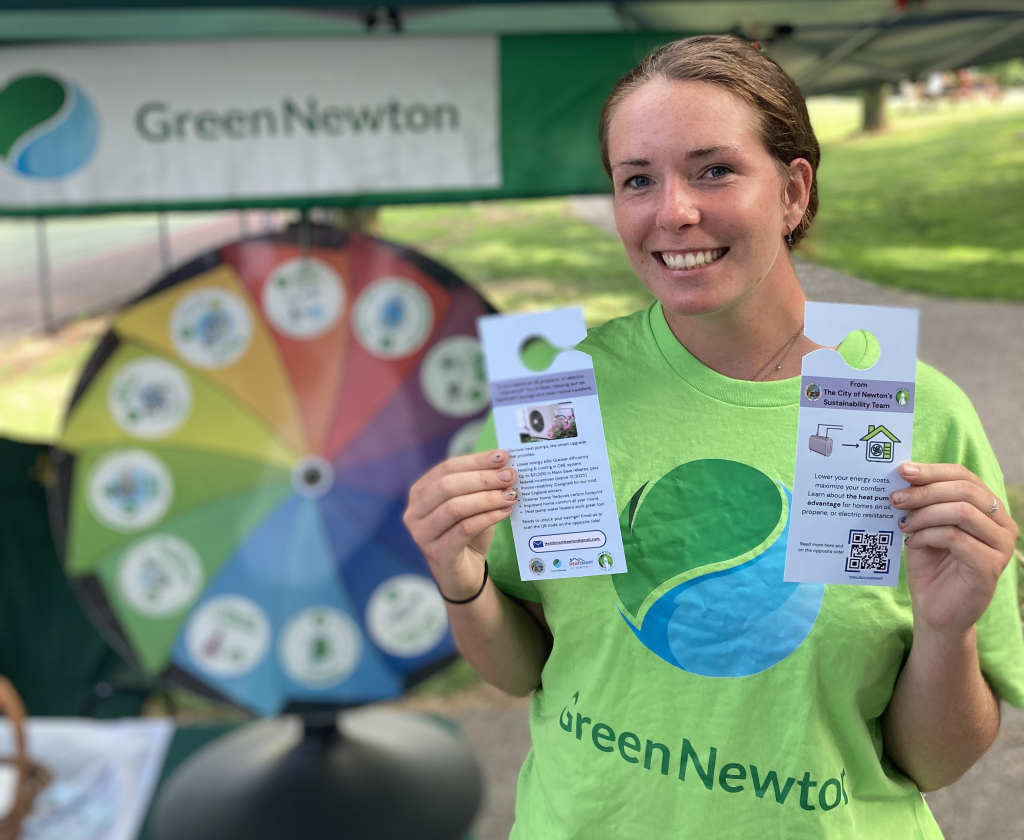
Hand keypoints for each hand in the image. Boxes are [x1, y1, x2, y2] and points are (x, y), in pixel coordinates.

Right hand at [404, 450, 518, 599]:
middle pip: (448, 486)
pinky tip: (504, 512)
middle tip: (509, 477)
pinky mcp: (437, 554)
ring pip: (455, 508)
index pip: (447, 468)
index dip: (475, 460)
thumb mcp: (474, 504)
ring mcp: (422, 534)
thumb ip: (482, 485)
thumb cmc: (468, 534)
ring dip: (487, 498)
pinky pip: (464, 529)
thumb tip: (504, 465)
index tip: (502, 457)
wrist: (464, 573)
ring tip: (510, 495)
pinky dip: (487, 517)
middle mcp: (415, 512)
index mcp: (420, 492)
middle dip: (482, 478)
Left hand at [890, 463, 1017, 637]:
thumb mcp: (923, 526)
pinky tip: (913, 544)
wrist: (935, 608)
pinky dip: (928, 536)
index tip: (903, 471)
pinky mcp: (991, 565)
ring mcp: (1001, 545)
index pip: (964, 476)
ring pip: (962, 512)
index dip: (933, 471)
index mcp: (988, 507)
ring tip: (904, 526)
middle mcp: (1001, 523)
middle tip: (895, 499)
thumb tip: (903, 474)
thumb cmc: (930, 564)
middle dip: (924, 492)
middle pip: (964, 491)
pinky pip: (956, 538)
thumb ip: (920, 502)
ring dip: (925, 515)